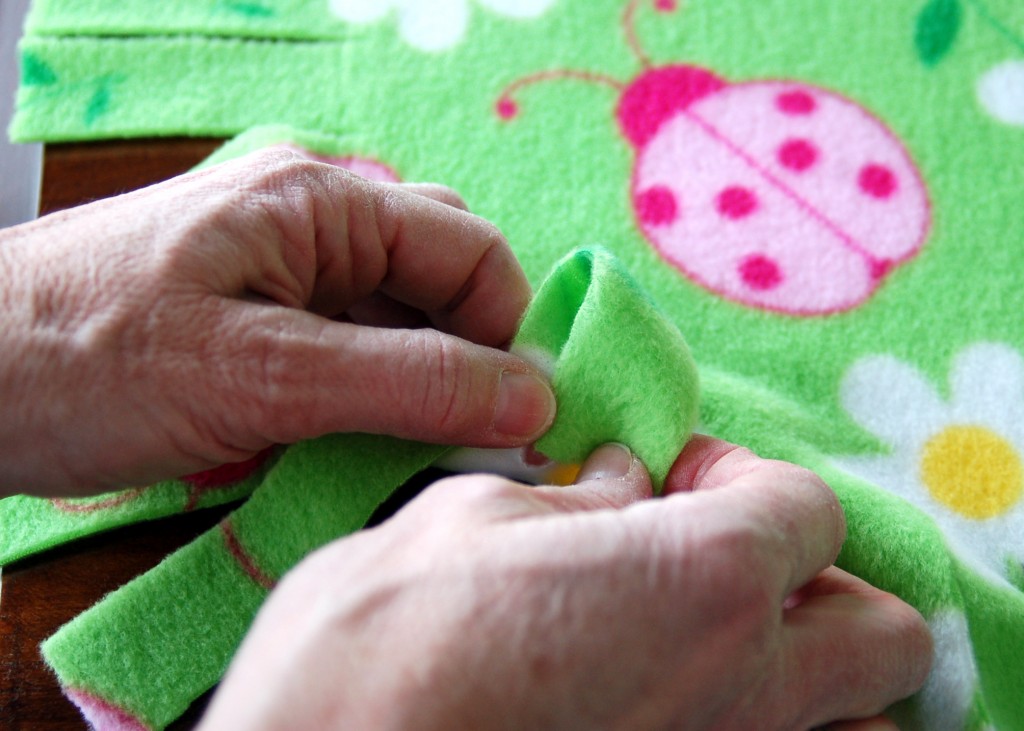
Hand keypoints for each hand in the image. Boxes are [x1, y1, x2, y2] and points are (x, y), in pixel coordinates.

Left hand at [0, 149, 553, 495]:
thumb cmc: (89, 362)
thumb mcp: (265, 377)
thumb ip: (408, 382)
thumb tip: (533, 398)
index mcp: (321, 202)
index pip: (469, 250)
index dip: (507, 333)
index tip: (518, 421)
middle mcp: (312, 223)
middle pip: (439, 280)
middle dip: (466, 357)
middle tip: (466, 440)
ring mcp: (281, 272)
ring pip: (395, 323)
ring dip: (414, 386)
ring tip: (403, 451)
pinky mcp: (255, 321)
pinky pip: (345, 351)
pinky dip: (365, 399)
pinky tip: (349, 444)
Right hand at [199, 437, 932, 730]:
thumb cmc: (378, 643)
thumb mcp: (470, 520)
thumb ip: (573, 498)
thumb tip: (617, 484)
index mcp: (706, 582)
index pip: (806, 509)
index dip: (739, 476)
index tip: (672, 477)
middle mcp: (749, 692)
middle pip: (880, 633)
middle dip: (816, 581)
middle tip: (718, 555)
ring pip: (855, 722)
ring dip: (809, 668)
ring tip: (709, 636)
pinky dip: (755, 720)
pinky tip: (666, 693)